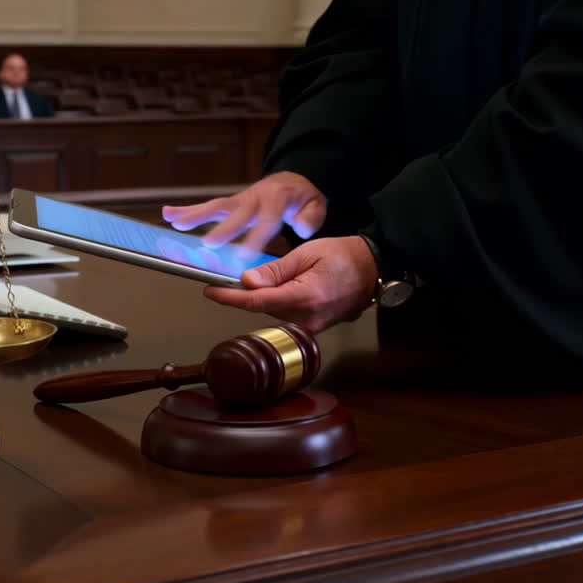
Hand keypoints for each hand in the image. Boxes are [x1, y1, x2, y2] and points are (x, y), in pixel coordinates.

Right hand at [161, 172, 326, 254]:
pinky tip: (168, 214)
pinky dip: (186, 210)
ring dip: (194, 215)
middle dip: (222, 229)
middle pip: (236, 213)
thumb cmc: (301, 199)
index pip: (265, 220)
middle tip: (208, 244)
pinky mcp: (229, 204)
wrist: (291, 183)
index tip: (244, 255)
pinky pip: (207, 207)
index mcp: (276, 200)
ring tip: (174, 223)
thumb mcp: (316, 205)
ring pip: (215, 207)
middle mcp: (253, 198)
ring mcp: (239, 200)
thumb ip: (311, 217)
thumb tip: (300, 226)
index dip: (254, 237)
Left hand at [204, 236, 378, 332]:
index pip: (256, 301)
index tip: (210, 291)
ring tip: (281, 276)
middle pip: (261, 308)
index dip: (230, 297)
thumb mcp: (306, 253)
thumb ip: (275, 270)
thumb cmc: (344, 256)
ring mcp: (311, 327)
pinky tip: (285, 287)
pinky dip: (278, 301)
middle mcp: (307, 319)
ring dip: (265, 296)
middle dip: (247, 292)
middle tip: (238, 275)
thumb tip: (247, 281)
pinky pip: (285, 315)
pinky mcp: (313, 328)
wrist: (373, 269)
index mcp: (305, 298)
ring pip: (272, 312)